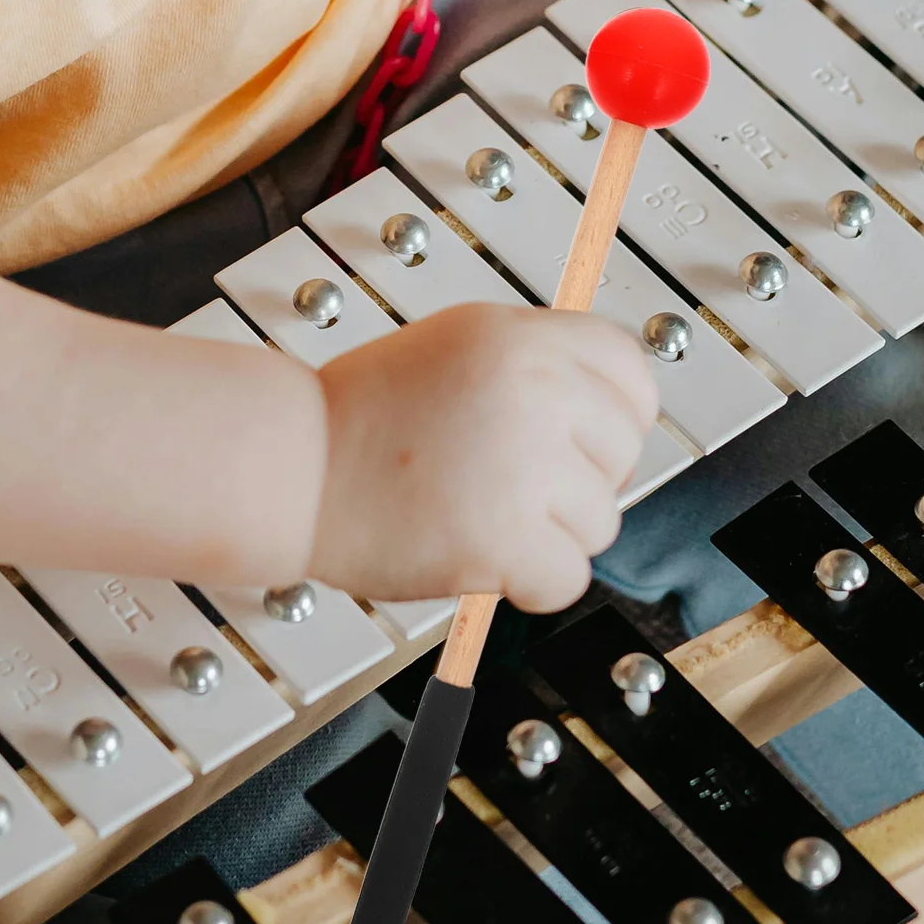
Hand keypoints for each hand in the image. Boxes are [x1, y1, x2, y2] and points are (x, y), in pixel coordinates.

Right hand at [308, 303, 658, 611]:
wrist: (292, 468)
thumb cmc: (357, 419)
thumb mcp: (456, 346)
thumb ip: (533, 365)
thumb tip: (604, 405)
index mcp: (522, 339)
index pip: (631, 372)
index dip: (615, 414)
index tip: (584, 439)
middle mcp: (534, 392)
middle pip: (623, 452)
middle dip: (579, 479)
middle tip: (514, 485)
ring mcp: (524, 466)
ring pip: (601, 522)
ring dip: (551, 534)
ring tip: (484, 516)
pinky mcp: (506, 537)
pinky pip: (570, 579)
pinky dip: (532, 584)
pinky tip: (486, 560)